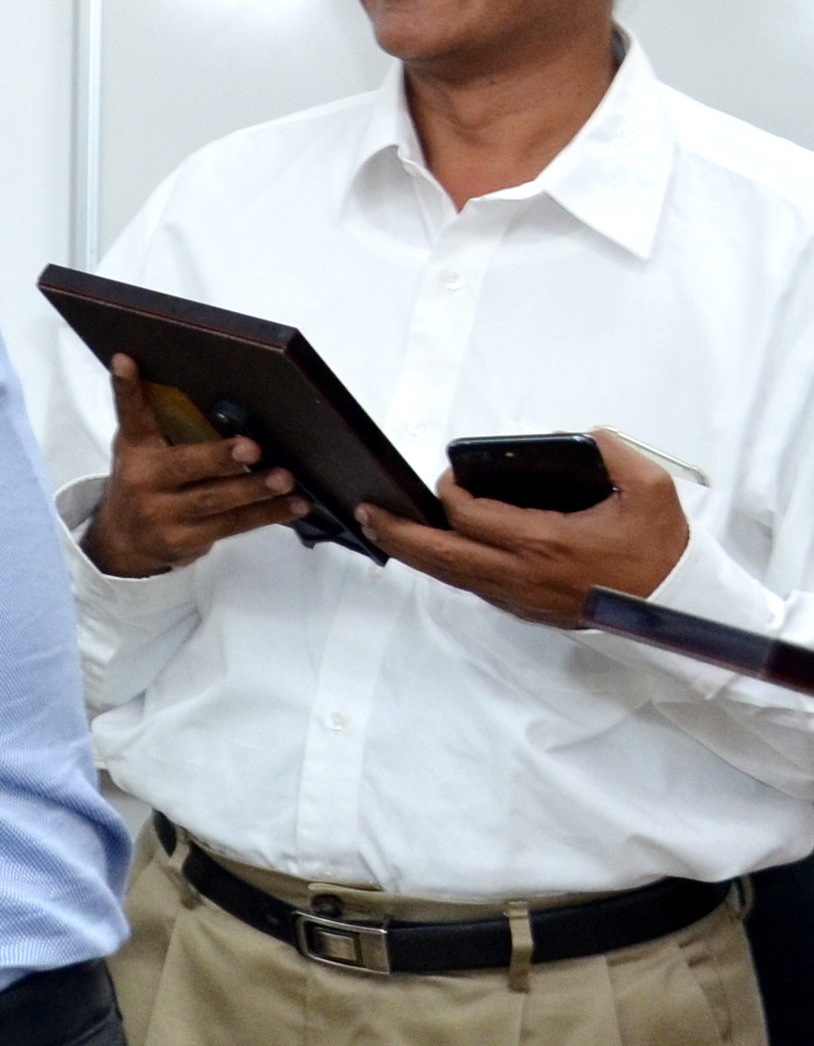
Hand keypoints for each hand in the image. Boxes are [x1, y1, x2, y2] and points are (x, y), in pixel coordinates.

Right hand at [83, 356, 306, 576]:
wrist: (121, 541)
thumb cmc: (145, 483)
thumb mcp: (141, 450)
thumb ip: (163, 422)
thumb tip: (212, 392)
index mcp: (135, 449)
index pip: (131, 414)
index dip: (126, 387)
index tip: (126, 360)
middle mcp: (144, 480)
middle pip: (185, 466)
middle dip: (219, 457)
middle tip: (252, 448)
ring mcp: (163, 514)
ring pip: (214, 501)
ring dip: (254, 490)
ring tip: (284, 479)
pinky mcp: (184, 541)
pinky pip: (231, 526)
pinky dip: (266, 514)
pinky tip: (293, 505)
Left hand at [360, 430, 692, 627]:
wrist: (678, 607)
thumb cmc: (662, 551)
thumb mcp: (649, 489)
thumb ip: (611, 451)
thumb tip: (582, 435)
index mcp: (543, 542)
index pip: (469, 516)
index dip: (449, 492)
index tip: (447, 477)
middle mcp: (521, 574)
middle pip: (441, 554)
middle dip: (398, 531)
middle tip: (367, 512)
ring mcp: (520, 597)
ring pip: (451, 576)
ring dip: (415, 552)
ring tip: (384, 530)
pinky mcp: (527, 610)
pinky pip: (473, 588)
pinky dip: (446, 568)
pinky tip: (434, 552)